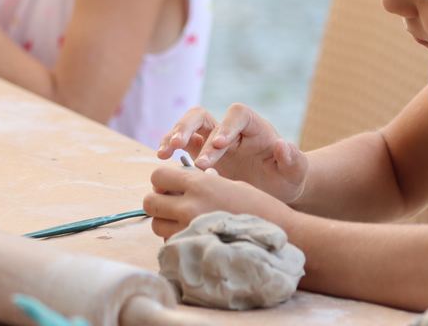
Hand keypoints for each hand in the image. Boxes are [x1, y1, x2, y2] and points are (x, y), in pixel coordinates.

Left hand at [143, 166, 294, 239]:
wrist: (278, 234)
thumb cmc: (258, 206)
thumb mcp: (230, 184)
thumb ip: (202, 183)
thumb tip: (181, 185)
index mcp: (200, 183)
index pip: (158, 175)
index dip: (163, 180)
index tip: (172, 185)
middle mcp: (189, 206)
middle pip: (149, 202)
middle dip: (158, 202)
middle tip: (174, 204)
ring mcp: (189, 230)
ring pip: (156, 226)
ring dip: (166, 223)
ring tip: (187, 222)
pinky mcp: (192, 251)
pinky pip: (170, 244)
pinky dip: (177, 240)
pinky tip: (196, 237)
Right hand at [156, 105, 307, 203]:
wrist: (275, 190)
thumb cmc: (286, 178)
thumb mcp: (295, 172)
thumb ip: (293, 160)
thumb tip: (282, 145)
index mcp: (253, 128)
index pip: (237, 115)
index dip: (226, 126)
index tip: (218, 145)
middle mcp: (229, 130)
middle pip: (204, 115)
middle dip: (190, 128)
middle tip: (179, 148)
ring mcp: (211, 140)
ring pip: (188, 126)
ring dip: (174, 135)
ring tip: (164, 153)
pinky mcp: (199, 154)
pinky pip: (180, 145)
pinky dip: (169, 148)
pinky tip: (162, 161)